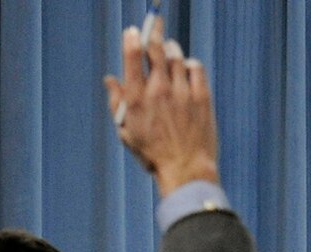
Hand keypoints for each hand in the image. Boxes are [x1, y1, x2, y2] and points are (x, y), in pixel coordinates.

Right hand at [104, 17, 218, 195]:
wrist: (186, 168)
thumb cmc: (152, 153)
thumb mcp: (125, 131)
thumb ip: (116, 102)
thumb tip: (110, 79)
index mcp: (136, 98)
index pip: (132, 57)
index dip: (132, 38)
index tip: (133, 30)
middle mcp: (158, 91)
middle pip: (156, 50)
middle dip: (154, 32)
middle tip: (154, 24)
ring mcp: (182, 93)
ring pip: (176, 56)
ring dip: (170, 48)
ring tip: (168, 49)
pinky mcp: (201, 97)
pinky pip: (196, 68)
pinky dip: (189, 63)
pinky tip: (186, 67)